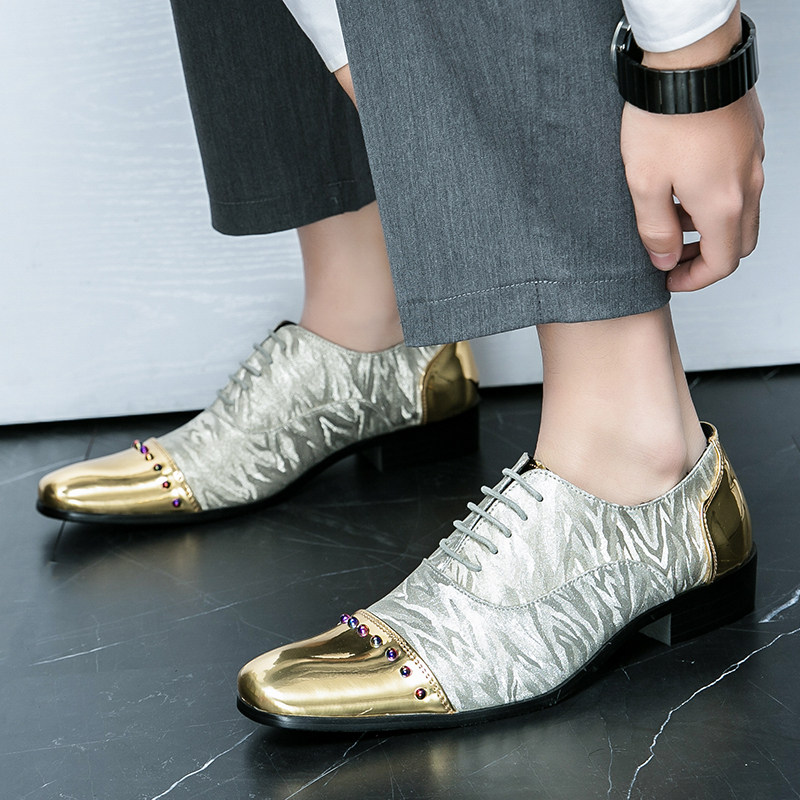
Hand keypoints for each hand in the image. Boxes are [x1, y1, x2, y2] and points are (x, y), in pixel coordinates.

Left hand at [619, 8, 764, 291]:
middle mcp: (747, 184)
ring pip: (741, 212)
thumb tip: (663, 261)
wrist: (687, 59)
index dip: (694, 280)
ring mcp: (752, 159)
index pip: (723, 263)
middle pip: (739, 242)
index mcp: (723, 204)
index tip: (668, 279)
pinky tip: (683, 183)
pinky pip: (740, 182)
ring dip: (709, 226)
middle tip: (671, 256)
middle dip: (705, 257)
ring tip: (670, 216)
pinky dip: (716, 198)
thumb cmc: (663, 118)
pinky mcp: (748, 139)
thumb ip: (655, 231)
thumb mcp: (644, 185)